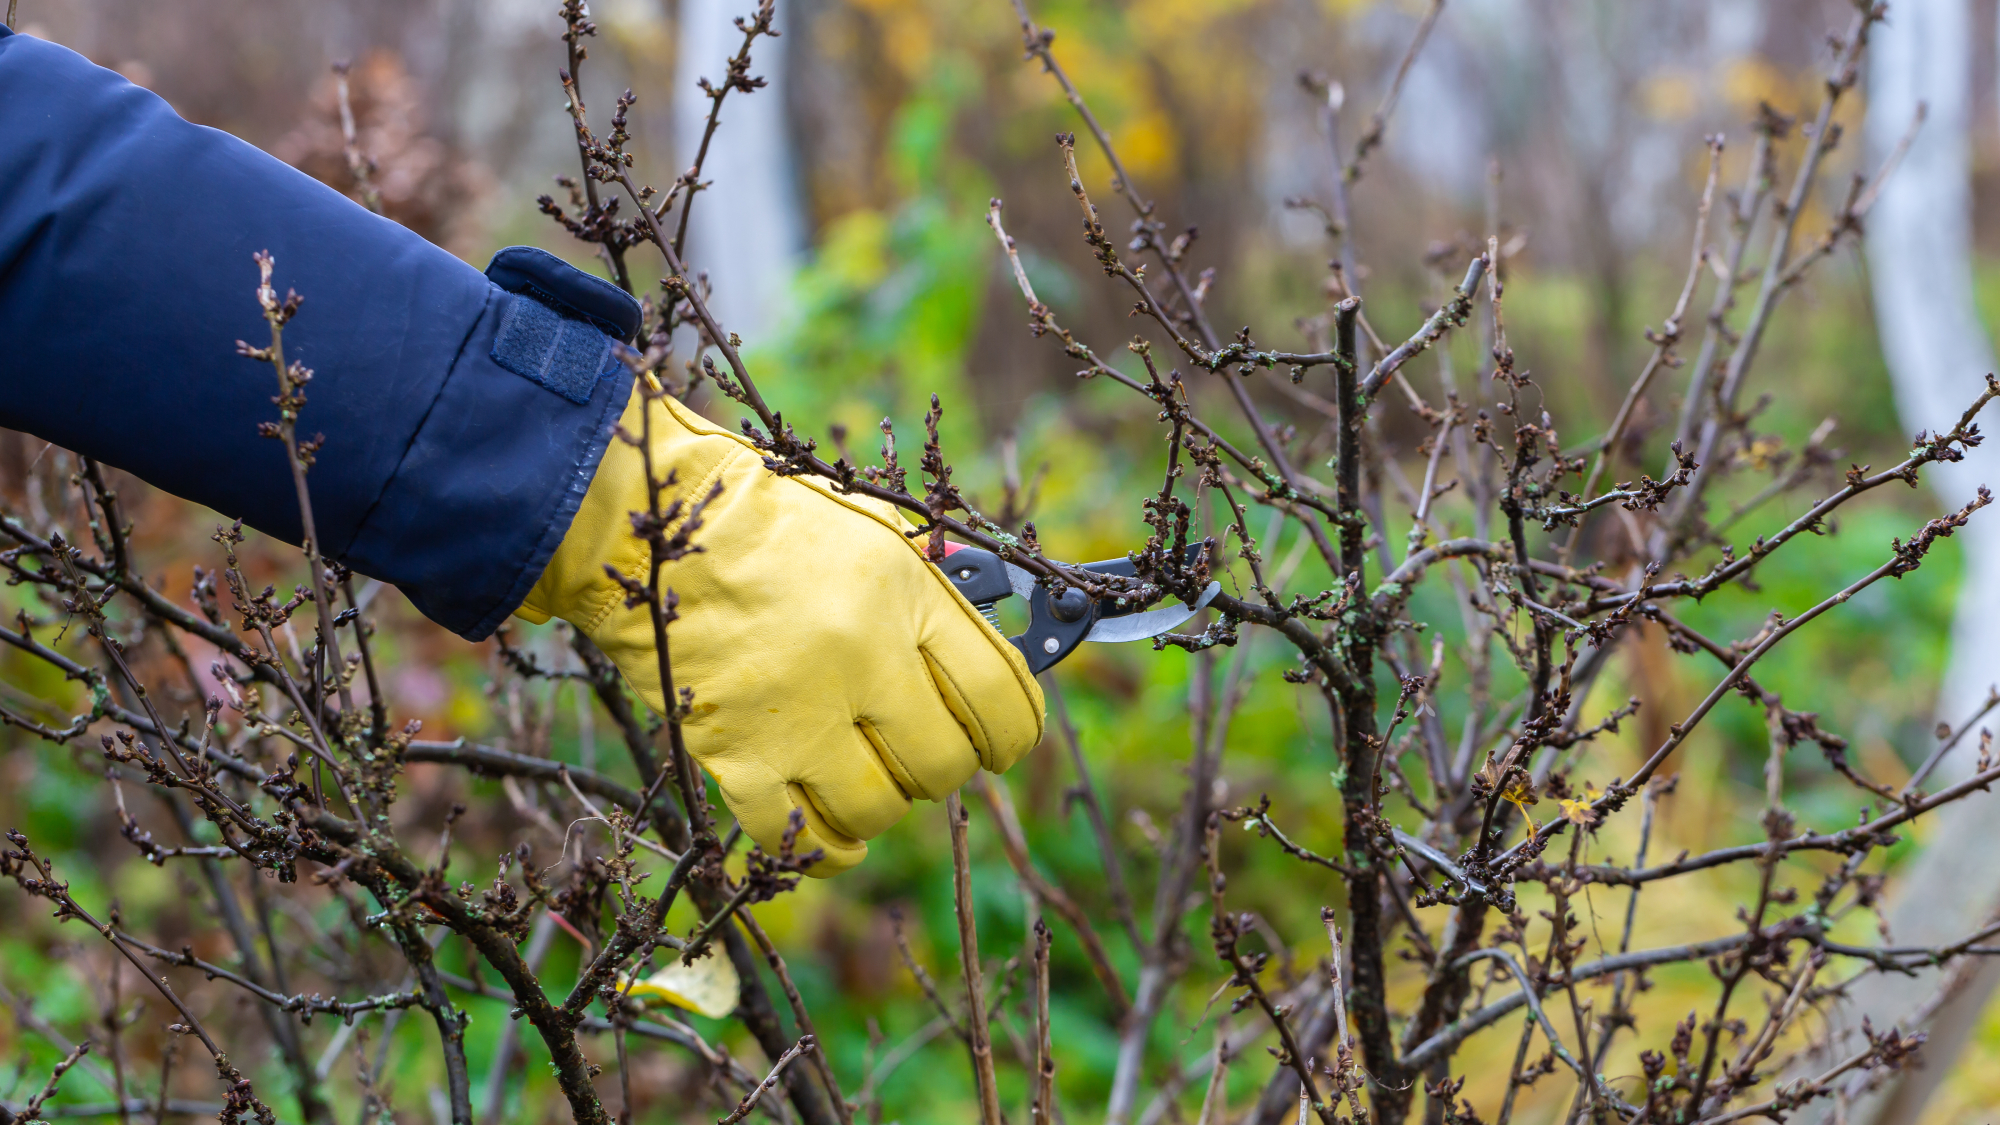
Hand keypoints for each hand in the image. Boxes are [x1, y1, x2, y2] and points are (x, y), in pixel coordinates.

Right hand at [517, 389, 1044, 873]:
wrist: (650, 524)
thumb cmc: (768, 522)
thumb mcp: (873, 533)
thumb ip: (932, 595)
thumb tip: (984, 652)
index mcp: (906, 596)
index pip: (1000, 696)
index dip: (1012, 731)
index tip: (1000, 741)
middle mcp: (862, 658)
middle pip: (944, 765)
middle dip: (939, 766)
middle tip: (914, 748)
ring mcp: (798, 712)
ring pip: (878, 809)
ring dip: (877, 804)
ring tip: (858, 774)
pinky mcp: (735, 753)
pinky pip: (796, 840)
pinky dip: (818, 848)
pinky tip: (825, 832)